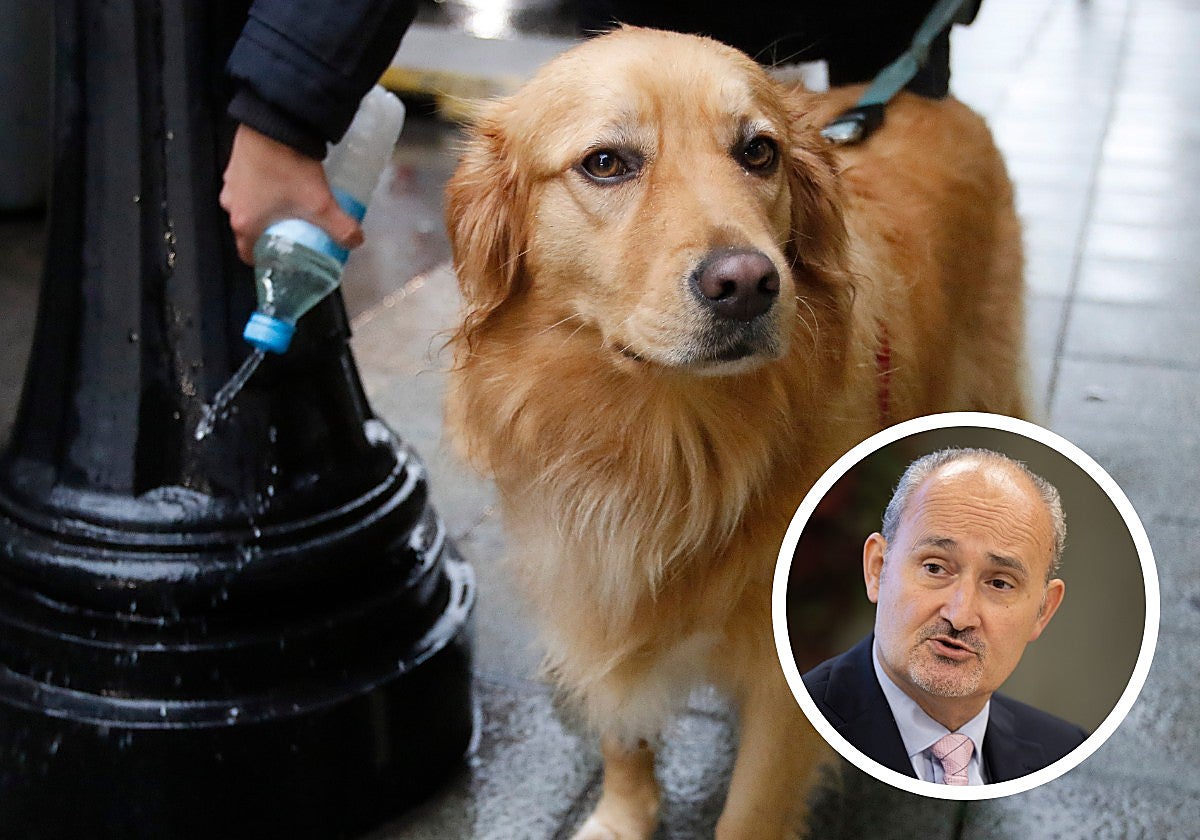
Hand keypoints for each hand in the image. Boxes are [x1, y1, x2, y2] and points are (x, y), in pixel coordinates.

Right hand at [220, 123, 364, 264]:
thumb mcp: (321, 204)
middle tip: (297, 233)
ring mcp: (231, 183)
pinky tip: (284, 182)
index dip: (268, 261)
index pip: (250, 255)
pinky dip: (263, 188)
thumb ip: (342, 229)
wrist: (275, 121)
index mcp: (244, 223)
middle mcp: (232, 205)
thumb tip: (355, 242)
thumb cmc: (290, 168)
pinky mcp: (236, 162)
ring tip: (294, 207)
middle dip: (273, 235)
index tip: (286, 260)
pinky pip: (249, 185)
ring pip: (250, 207)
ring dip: (268, 210)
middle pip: (251, 231)